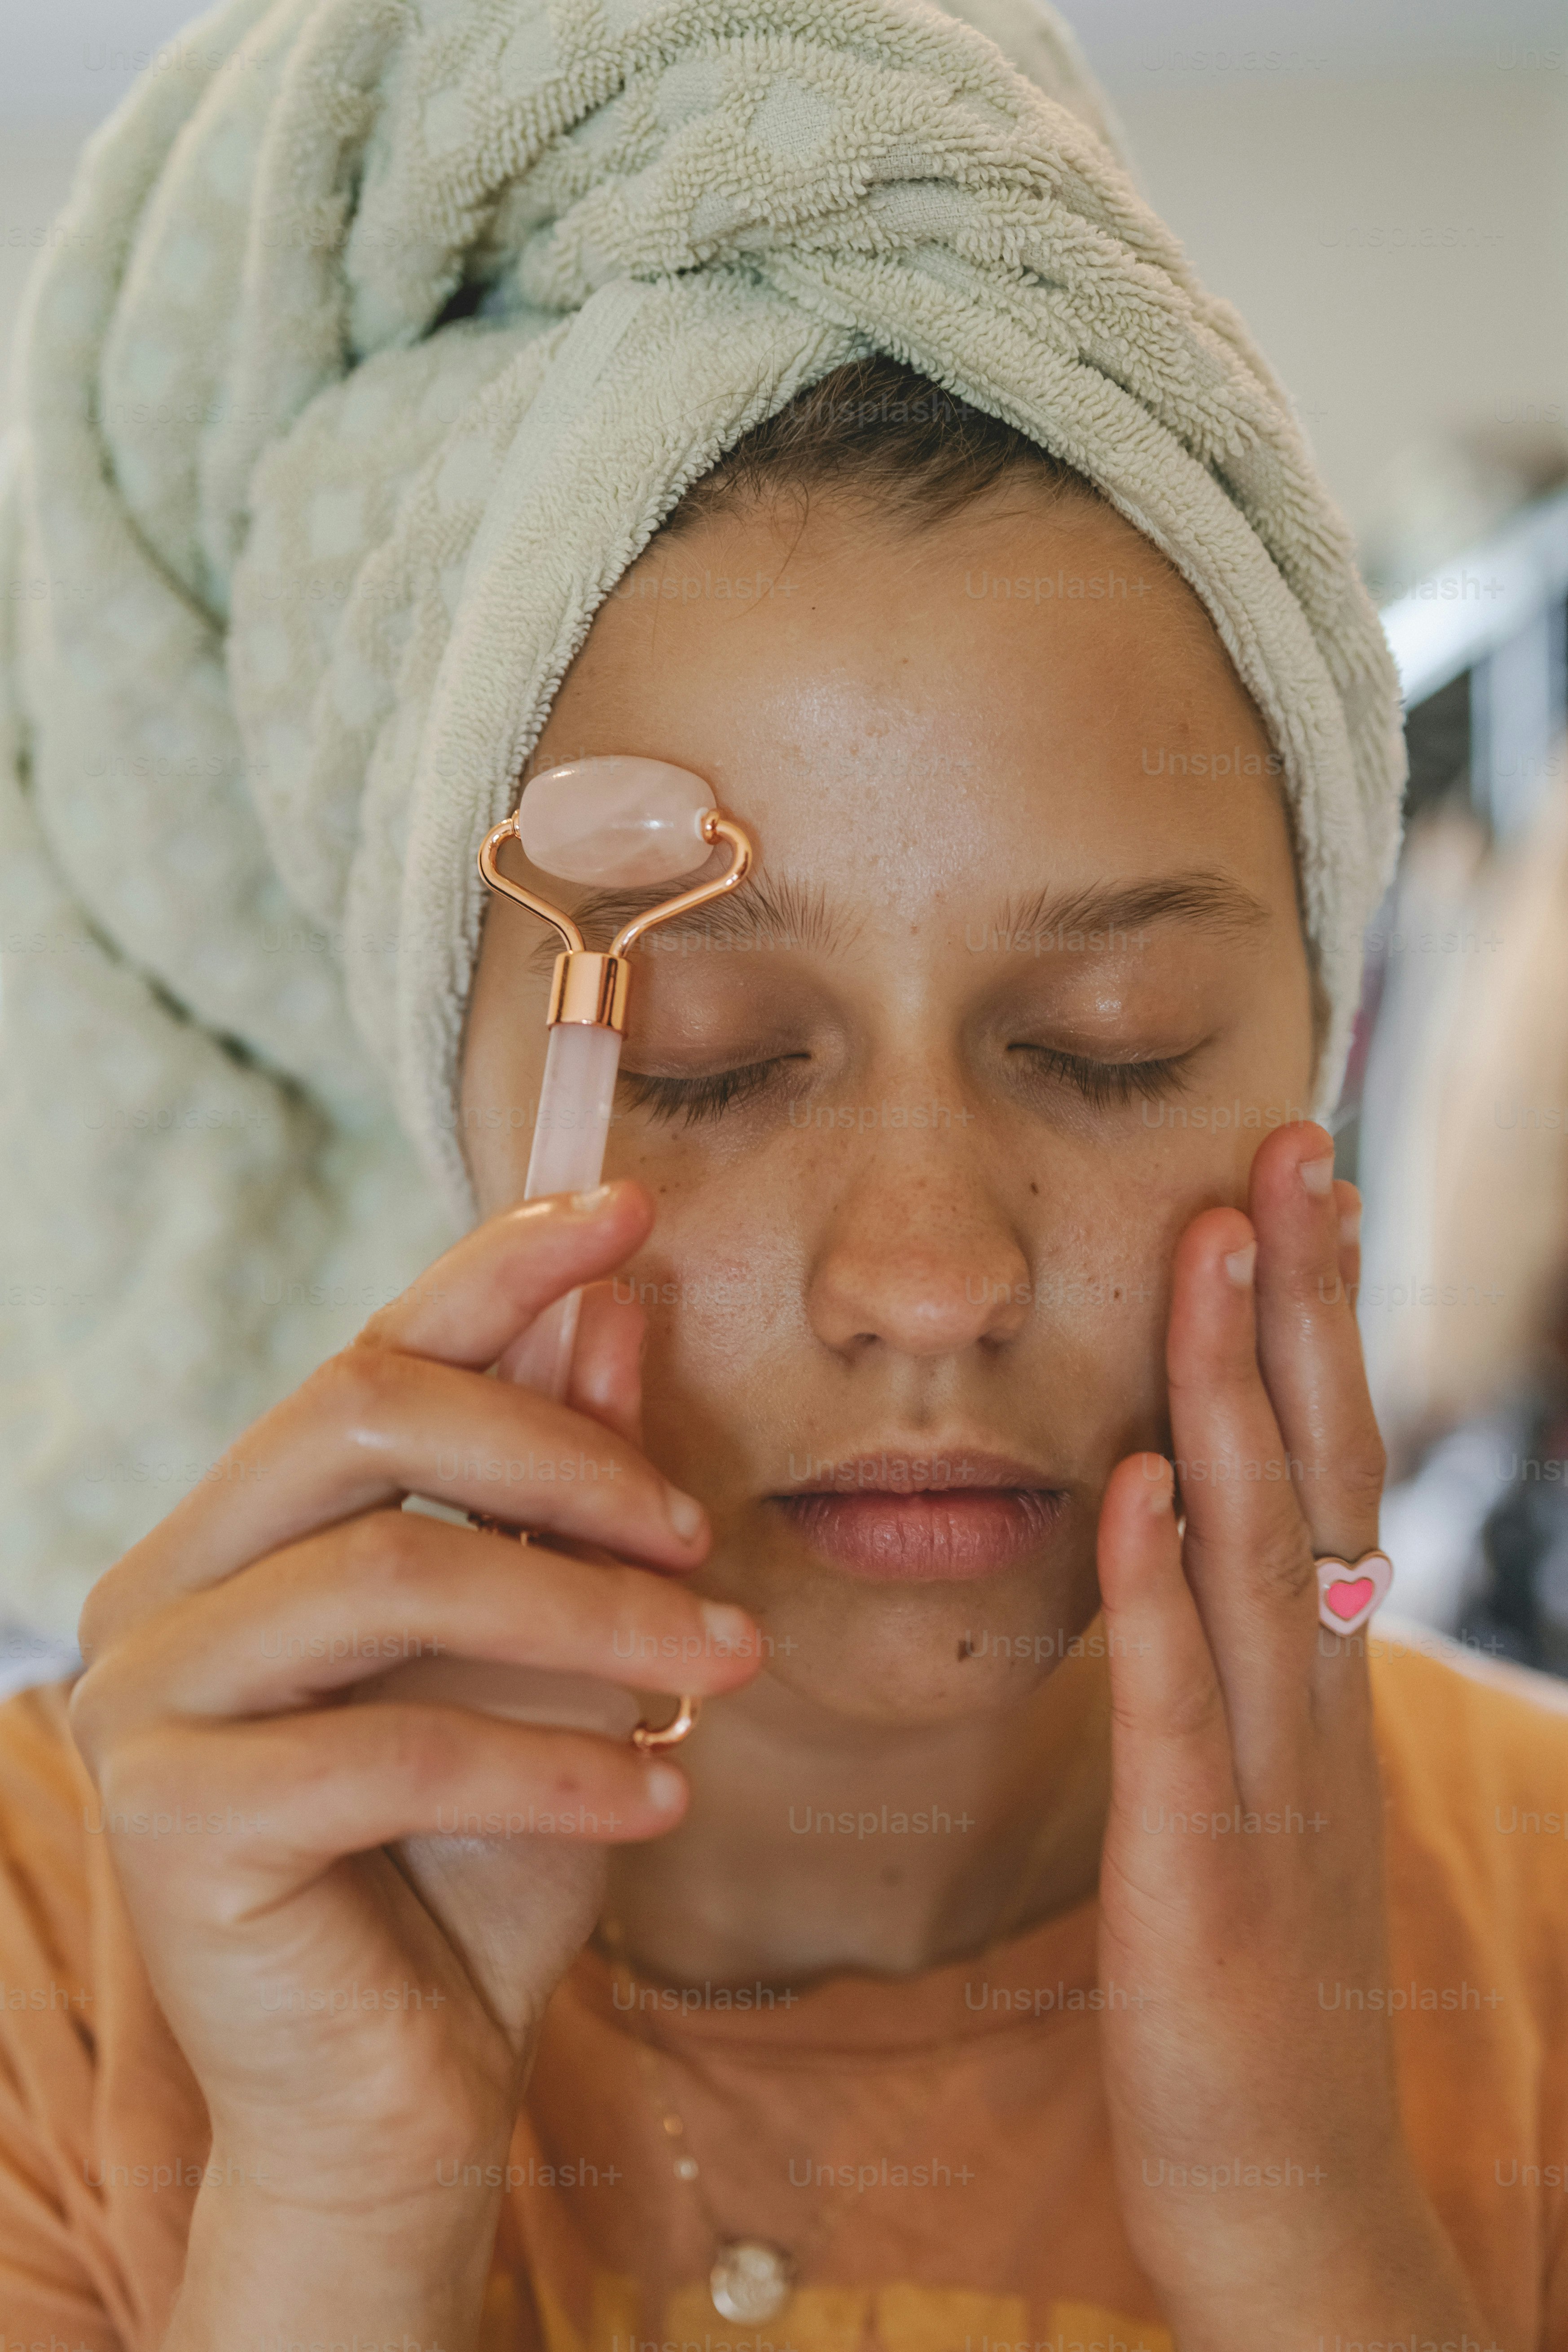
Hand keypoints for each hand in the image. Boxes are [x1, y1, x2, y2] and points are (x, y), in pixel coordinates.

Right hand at [68, 1179, 758, 2345]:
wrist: (411, 2095)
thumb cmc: (484, 1862)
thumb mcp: (552, 1659)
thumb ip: (561, 1493)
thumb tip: (615, 1309)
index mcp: (243, 1531)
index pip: (371, 1350)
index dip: (497, 1267)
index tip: (628, 1209)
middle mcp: (163, 1586)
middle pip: (360, 1415)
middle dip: (560, 1454)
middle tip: (702, 1532)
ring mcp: (142, 1700)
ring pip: (390, 1572)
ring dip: (587, 1615)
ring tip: (720, 1668)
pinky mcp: (167, 1821)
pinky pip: (394, 1745)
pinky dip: (555, 1760)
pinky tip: (656, 1799)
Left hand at [1094, 1123, 1489, 2349]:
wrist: (1287, 2199)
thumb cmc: (1246, 1986)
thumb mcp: (1247, 1795)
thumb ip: (1222, 1666)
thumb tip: (1185, 1523)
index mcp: (1309, 1684)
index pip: (1322, 1464)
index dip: (1308, 1320)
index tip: (1287, 1184)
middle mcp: (1310, 1704)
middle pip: (1317, 1468)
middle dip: (1298, 1303)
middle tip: (1284, 1150)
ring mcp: (1270, 1785)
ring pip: (1263, 1554)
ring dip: (1235, 1396)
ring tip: (1208, 1250)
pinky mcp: (1207, 1875)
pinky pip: (1181, 1709)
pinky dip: (1164, 1591)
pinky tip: (1142, 1485)